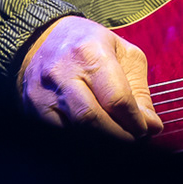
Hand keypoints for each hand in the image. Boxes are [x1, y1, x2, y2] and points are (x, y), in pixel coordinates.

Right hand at [18, 15, 163, 140]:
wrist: (43, 40)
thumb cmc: (90, 47)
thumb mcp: (124, 55)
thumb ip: (140, 92)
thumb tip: (151, 127)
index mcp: (89, 52)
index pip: (116, 98)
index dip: (134, 121)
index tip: (146, 130)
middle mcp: (62, 73)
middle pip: (92, 119)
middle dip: (119, 136)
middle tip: (135, 140)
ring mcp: (42, 93)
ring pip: (74, 132)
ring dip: (101, 143)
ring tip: (118, 140)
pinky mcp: (31, 110)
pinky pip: (59, 134)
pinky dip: (81, 142)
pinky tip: (95, 138)